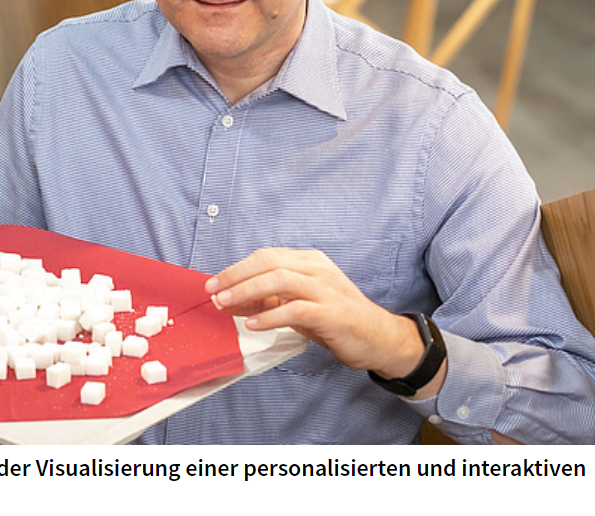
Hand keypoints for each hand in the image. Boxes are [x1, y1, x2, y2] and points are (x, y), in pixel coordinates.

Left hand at [204, 248, 432, 382]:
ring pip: (278, 280)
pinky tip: (253, 324)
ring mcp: (325, 288)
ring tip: (225, 304)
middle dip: (235, 275)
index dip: (237, 268)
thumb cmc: (337, 320)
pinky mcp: (332, 312)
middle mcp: (316, 268)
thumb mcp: (301, 305)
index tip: (215, 282)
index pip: (265, 256)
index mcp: (308, 260)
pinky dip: (270, 316)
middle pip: (267, 262)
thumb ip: (271, 300)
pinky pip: (294, 310)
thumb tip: (233, 301)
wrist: (381, 339)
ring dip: (246, 291)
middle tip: (213, 291)